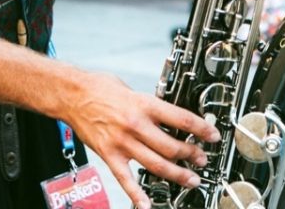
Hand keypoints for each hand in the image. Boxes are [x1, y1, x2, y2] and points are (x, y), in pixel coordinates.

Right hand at [64, 71, 218, 208]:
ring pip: (156, 164)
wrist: (72, 94)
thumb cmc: (100, 88)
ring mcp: (122, 142)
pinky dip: (137, 194)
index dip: (201, 129)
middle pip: (172, 146)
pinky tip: (147, 205)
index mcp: (144, 104)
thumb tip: (169, 116)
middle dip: (192, 155)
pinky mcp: (109, 155)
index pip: (181, 119)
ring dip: (177, 174)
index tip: (213, 135)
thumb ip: (150, 105)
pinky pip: (126, 179)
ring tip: (191, 180)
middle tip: (203, 160)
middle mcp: (136, 125)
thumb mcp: (132, 89)